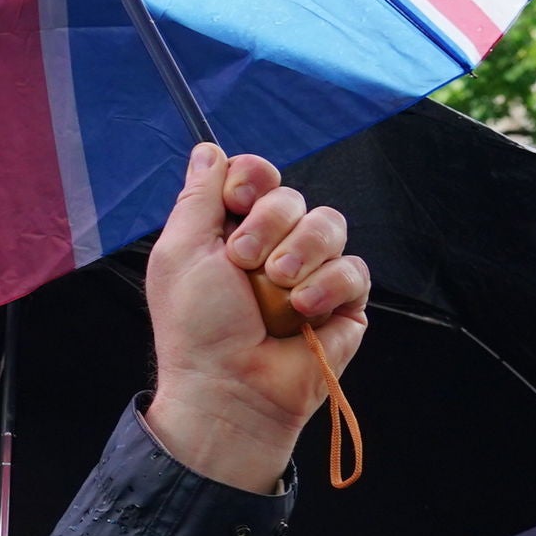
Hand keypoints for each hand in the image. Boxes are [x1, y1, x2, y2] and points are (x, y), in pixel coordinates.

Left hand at [140, 146, 368, 495]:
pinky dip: (328, 286)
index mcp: (231, 230)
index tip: (235, 203)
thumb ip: (197, 198)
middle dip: (268, 224)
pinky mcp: (344, 301)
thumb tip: (209, 149)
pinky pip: (353, 268)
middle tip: (244, 262)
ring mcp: (311, 271)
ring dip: (300, 252)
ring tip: (279, 287)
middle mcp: (273, 245)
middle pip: (291, 196)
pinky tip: (304, 309)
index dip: (252, 180)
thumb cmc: (198, 326)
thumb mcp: (182, 252)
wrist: (230, 387)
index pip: (257, 176)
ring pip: (329, 224)